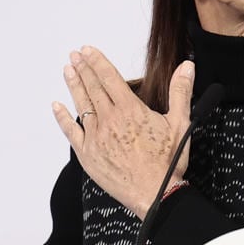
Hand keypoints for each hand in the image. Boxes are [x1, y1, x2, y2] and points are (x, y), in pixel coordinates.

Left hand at [53, 48, 193, 217]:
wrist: (155, 194)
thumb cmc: (168, 163)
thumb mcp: (180, 123)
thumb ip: (180, 92)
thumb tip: (187, 67)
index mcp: (130, 110)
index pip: (109, 78)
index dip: (97, 62)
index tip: (88, 50)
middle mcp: (110, 120)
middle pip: (93, 88)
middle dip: (83, 69)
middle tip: (75, 55)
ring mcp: (96, 137)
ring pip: (82, 105)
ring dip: (74, 86)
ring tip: (68, 70)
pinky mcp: (87, 154)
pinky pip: (71, 132)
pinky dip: (62, 118)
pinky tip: (56, 106)